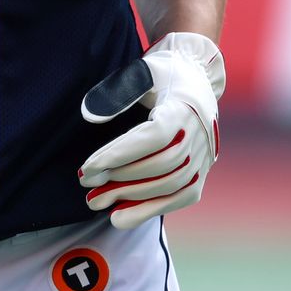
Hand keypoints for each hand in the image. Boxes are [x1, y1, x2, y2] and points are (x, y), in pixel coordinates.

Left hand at [78, 32, 223, 229]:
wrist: (195, 78)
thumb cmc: (161, 74)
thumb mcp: (139, 73)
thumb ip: (115, 94)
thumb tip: (89, 117)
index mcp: (183, 108)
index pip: (152, 138)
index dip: (119, 155)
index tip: (87, 168)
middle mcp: (199, 135)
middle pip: (160, 165)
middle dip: (119, 178)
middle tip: (85, 184)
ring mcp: (205, 156)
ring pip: (170, 184)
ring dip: (131, 197)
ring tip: (95, 202)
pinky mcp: (203, 172)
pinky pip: (182, 196)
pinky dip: (152, 209)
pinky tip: (121, 217)